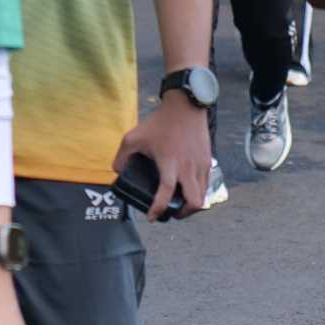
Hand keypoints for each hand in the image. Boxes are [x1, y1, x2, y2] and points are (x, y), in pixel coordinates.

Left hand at [113, 93, 211, 219]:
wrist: (186, 106)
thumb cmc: (160, 122)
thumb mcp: (133, 137)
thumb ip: (122, 156)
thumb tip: (117, 171)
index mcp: (169, 164)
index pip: (166, 193)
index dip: (158, 208)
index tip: (152, 217)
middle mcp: (188, 168)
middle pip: (194, 202)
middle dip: (183, 214)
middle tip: (172, 214)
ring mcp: (200, 165)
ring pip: (202, 196)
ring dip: (192, 205)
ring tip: (180, 204)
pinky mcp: (208, 161)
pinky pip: (206, 185)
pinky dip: (198, 192)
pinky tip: (188, 189)